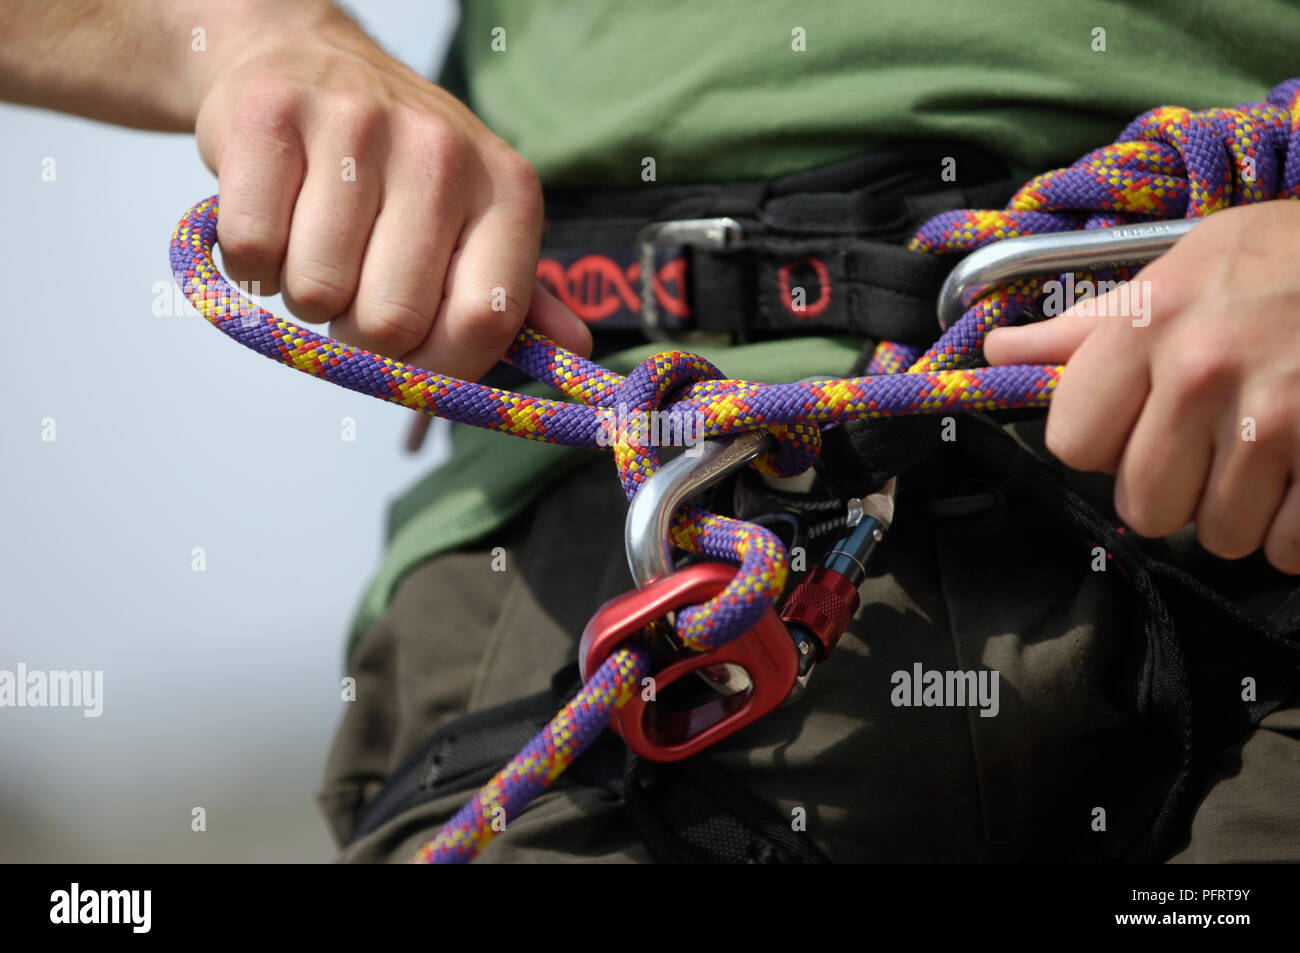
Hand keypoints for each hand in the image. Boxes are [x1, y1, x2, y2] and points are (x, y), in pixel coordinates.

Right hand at [191, 3, 590, 378]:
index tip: (408, 365)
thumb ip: (518, 296)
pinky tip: (273, 220)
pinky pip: (251, 249)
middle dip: (358, 332)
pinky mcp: (271, 114)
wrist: (300, 58)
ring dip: (301, 294)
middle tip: (353, 286)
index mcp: (507, 191)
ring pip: (315, 292)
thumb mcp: (474, 222)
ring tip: (312, 243)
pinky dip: (248, 262)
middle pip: (392, 323)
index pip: (485, 324)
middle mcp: (442, 150)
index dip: (437, 372)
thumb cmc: (396, 167)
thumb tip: (576, 350)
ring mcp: (356, 124)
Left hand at [985, 200, 1299, 572]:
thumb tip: (1000, 352)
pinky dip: (1295, 533)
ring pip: (1219, 534)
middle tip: (1206, 452)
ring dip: (1239, 513)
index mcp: (1148, 326)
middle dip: (1171, 492)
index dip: (1103, 445)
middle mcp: (1203, 373)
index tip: (1135, 427)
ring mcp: (1276, 419)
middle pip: (1144, 506)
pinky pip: (1289, 547)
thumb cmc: (1280, 258)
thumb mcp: (1177, 268)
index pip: (1074, 444)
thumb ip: (1087, 327)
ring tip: (1263, 460)